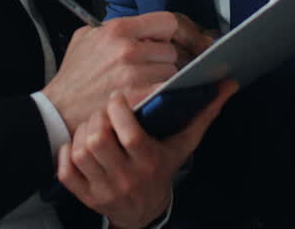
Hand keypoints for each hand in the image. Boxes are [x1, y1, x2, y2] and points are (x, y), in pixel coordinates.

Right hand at [43, 12, 214, 134]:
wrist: (58, 109)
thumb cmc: (74, 75)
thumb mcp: (86, 37)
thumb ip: (114, 26)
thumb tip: (144, 28)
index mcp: (118, 29)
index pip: (168, 21)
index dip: (185, 31)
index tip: (195, 41)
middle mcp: (128, 49)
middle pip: (172, 51)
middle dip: (166, 62)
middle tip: (154, 71)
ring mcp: (134, 74)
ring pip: (171, 73)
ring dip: (164, 81)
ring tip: (146, 87)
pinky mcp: (137, 97)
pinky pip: (166, 91)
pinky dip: (165, 95)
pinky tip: (156, 98)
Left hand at [58, 81, 237, 227]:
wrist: (144, 211)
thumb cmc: (163, 168)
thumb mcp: (184, 143)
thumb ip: (204, 113)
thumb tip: (228, 84)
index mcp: (150, 162)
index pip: (128, 133)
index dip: (118, 109)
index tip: (118, 97)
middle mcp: (126, 178)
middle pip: (99, 140)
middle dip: (98, 117)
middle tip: (103, 111)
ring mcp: (103, 189)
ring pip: (81, 151)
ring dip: (83, 132)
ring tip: (94, 125)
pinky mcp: (85, 196)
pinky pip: (65, 171)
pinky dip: (66, 154)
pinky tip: (79, 145)